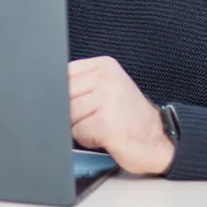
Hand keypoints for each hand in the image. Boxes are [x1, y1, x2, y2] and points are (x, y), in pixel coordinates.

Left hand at [68, 56, 175, 175]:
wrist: (159, 140)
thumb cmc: (129, 118)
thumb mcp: (107, 90)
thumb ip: (82, 85)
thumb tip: (46, 91)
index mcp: (104, 66)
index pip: (63, 74)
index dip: (64, 94)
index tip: (80, 104)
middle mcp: (106, 78)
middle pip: (63, 95)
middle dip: (72, 112)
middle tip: (94, 118)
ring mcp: (108, 99)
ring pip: (68, 115)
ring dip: (80, 127)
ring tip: (102, 126)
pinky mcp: (106, 123)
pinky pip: (78, 132)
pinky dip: (88, 139)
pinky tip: (105, 136)